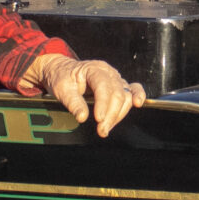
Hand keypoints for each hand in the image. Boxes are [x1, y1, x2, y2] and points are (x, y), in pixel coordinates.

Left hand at [17, 54, 146, 135]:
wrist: (61, 70)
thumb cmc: (61, 77)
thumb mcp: (61, 89)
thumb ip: (72, 102)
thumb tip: (82, 117)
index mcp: (93, 69)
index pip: (103, 86)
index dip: (103, 104)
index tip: (98, 119)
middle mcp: (108, 72)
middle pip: (118, 93)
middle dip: (111, 115)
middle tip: (101, 130)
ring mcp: (115, 78)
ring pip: (126, 95)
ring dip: (119, 114)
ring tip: (106, 128)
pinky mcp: (118, 85)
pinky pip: (132, 89)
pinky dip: (137, 96)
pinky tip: (138, 104)